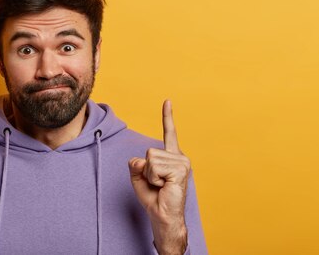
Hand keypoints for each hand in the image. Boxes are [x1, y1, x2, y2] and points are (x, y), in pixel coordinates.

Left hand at [128, 100, 189, 254]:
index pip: (169, 133)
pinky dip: (153, 178)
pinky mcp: (180, 170)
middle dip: (146, 170)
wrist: (163, 217)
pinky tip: (164, 187)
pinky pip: (154, 167)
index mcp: (171, 157)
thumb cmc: (154, 199)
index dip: (167, 116)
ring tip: (161, 186)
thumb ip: (136, 164)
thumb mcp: (139, 177)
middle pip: (148, 152)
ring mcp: (182, 163)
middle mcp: (179, 157)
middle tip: (157, 184)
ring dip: (150, 175)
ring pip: (150, 159)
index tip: (167, 101)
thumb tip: (140, 159)